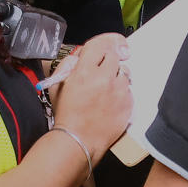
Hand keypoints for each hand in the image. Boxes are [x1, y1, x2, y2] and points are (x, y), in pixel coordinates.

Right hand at [49, 34, 132, 159]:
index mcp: (85, 72)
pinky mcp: (128, 104)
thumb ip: (69, 65)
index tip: (105, 48)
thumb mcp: (58, 85)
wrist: (78, 141)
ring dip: (117, 77)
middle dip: (109, 62)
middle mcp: (104, 79)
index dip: (101, 46)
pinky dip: (122, 93)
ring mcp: (118, 92)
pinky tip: (111, 102)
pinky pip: (129, 90)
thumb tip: (81, 56)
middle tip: (102, 72)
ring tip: (106, 90)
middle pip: (114, 57)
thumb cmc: (67, 115)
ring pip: (124, 73)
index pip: (99, 45)